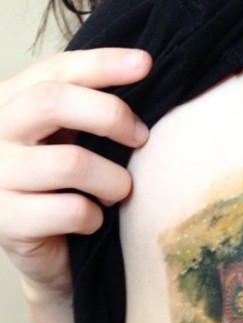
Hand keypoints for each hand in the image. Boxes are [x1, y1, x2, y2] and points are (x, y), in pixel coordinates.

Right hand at [0, 48, 151, 301]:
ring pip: (72, 162)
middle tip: (142, 137)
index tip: (146, 64)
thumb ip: (90, 115)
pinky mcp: (6, 221)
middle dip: (110, 115)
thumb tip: (142, 77)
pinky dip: (96, 217)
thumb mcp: (75, 144)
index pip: (55, 71)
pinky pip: (72, 210)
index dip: (102, 64)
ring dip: (113, 181)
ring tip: (118, 193)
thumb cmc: (68, 192)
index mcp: (10, 105)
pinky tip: (94, 222)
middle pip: (52, 102)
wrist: (50, 256)